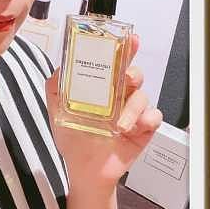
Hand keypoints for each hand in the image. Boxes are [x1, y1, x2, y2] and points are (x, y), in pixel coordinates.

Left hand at [45, 34, 162, 189]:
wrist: (84, 170)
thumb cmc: (73, 138)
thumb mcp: (57, 111)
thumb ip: (55, 88)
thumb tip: (61, 66)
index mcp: (102, 87)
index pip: (115, 63)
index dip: (124, 49)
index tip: (129, 39)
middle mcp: (120, 95)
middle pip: (134, 74)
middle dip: (133, 72)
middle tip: (128, 78)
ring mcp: (134, 111)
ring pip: (143, 96)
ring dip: (133, 107)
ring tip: (120, 124)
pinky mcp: (144, 128)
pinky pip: (154, 117)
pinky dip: (146, 120)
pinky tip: (133, 129)